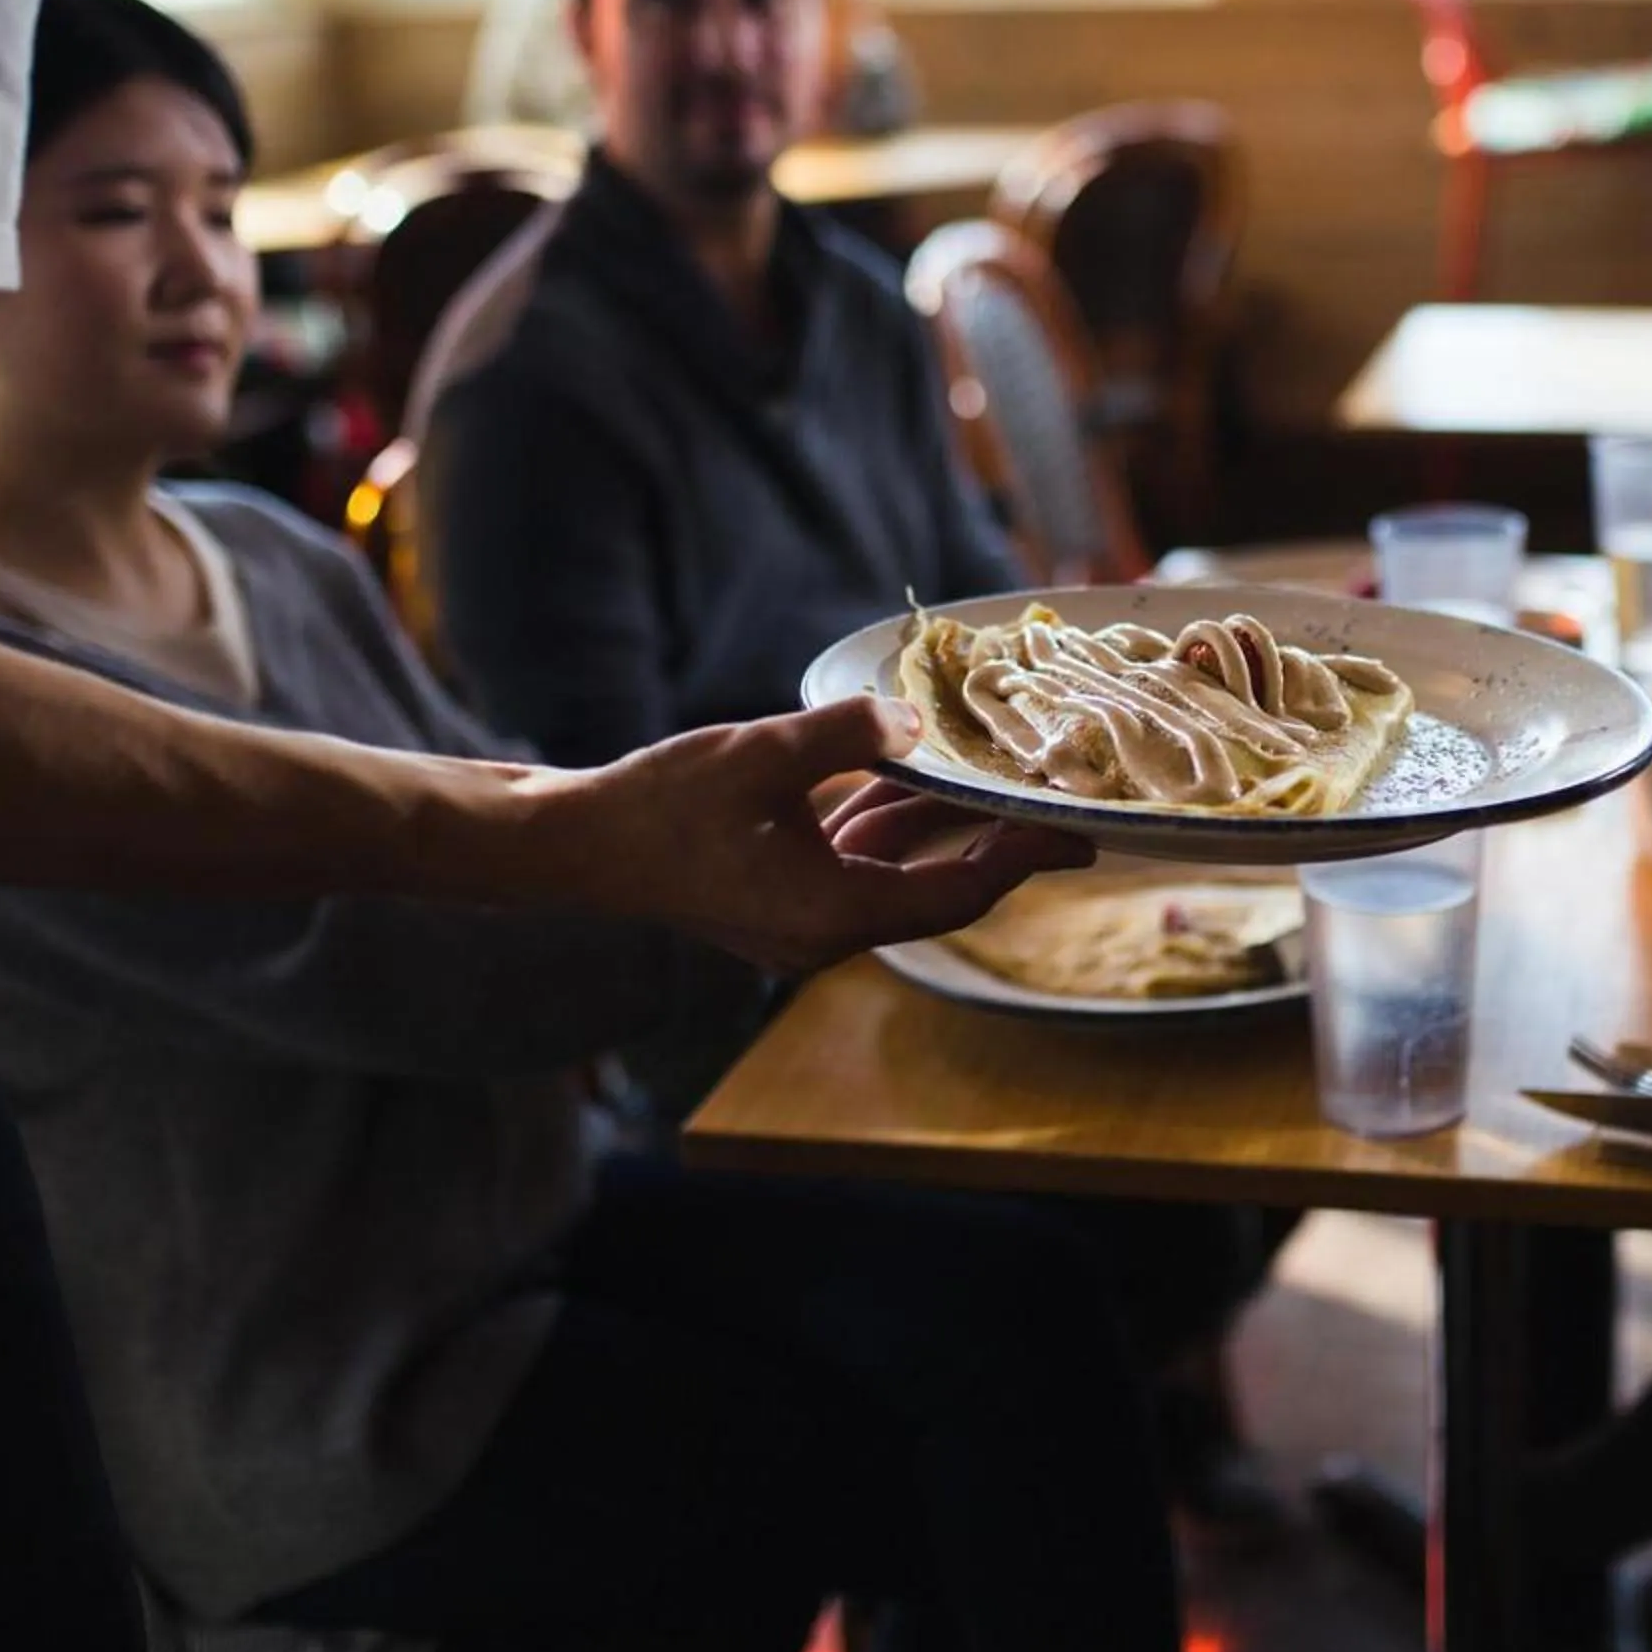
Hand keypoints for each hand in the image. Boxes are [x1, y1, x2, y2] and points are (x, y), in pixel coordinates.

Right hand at [529, 696, 1091, 971]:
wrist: (574, 844)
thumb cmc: (657, 806)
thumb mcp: (757, 755)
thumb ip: (843, 736)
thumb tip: (912, 720)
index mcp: (831, 914)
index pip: (957, 893)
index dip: (1022, 859)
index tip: (1077, 831)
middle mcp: (825, 931)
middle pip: (939, 889)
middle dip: (998, 844)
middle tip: (1063, 808)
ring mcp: (801, 919)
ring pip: (896, 872)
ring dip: (941, 827)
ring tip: (1002, 782)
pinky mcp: (779, 897)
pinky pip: (855, 862)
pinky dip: (889, 824)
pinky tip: (913, 777)